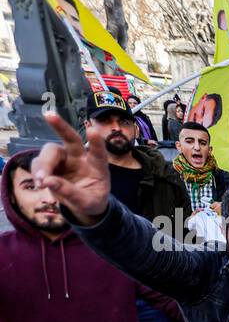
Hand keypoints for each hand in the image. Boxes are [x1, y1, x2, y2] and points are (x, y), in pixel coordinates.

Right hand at [30, 110, 110, 224]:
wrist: (83, 206)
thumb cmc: (91, 200)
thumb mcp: (87, 203)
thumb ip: (71, 193)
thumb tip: (48, 181)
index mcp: (97, 166)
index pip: (98, 152)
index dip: (96, 142)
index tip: (93, 130)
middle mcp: (80, 158)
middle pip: (70, 138)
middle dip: (60, 126)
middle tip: (49, 115)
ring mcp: (64, 159)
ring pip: (50, 151)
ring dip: (44, 164)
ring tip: (42, 182)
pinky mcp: (50, 165)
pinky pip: (39, 163)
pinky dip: (37, 171)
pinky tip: (40, 183)